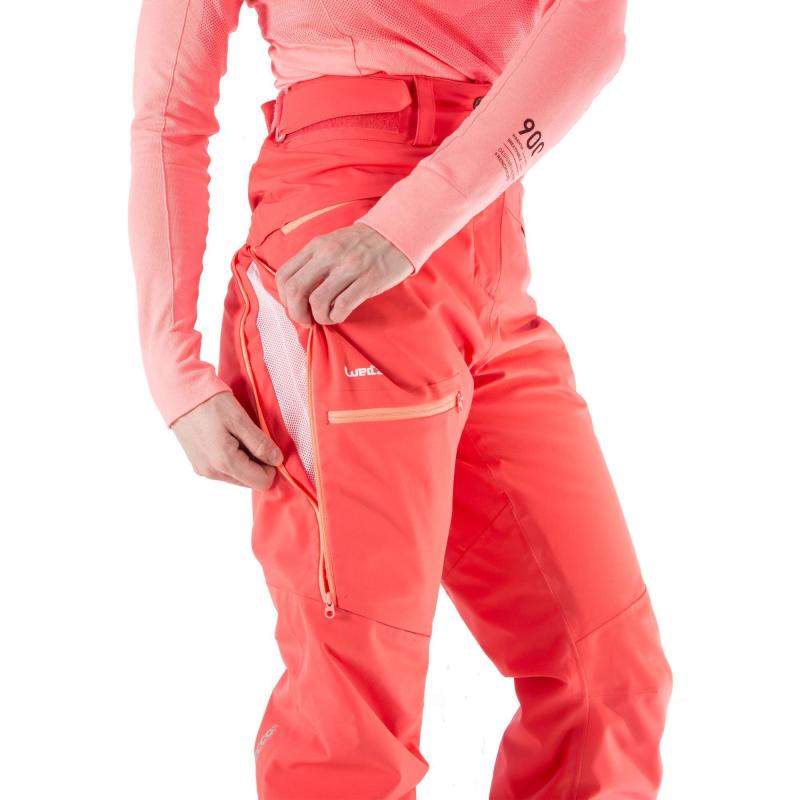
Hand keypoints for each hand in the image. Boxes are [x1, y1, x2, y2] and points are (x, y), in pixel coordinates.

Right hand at [171, 392, 282, 490]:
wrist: (179, 392)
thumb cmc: (210, 402)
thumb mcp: (240, 419)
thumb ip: (260, 443)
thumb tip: (277, 461)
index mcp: (224, 462)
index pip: (262, 482)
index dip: (271, 465)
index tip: (268, 445)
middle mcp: (212, 472)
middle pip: (249, 481)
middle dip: (258, 462)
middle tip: (252, 436)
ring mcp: (203, 470)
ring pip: (238, 476)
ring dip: (245, 460)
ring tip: (238, 434)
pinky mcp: (198, 465)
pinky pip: (225, 470)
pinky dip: (233, 458)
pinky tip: (228, 437)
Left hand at [275, 222, 413, 325]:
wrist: (397, 233)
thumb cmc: (363, 244)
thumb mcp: (332, 243)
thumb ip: (313, 262)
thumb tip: (296, 293)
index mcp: (317, 245)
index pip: (284, 275)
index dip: (284, 299)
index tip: (294, 307)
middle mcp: (329, 254)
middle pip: (296, 290)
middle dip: (297, 312)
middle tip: (306, 320)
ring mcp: (350, 267)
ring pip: (318, 301)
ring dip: (319, 317)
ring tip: (327, 317)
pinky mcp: (369, 280)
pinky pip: (343, 306)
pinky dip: (337, 317)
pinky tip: (341, 315)